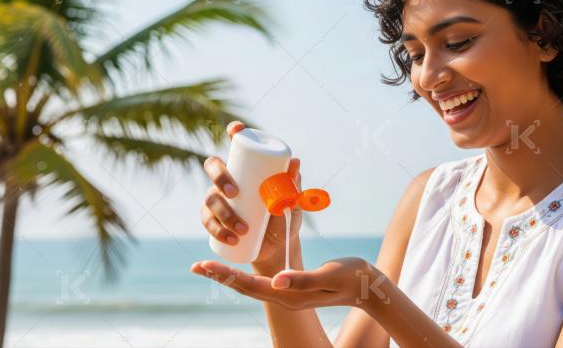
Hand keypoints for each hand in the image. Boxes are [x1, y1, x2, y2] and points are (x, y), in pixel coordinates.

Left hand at [190, 257, 381, 310]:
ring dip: (229, 276)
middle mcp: (285, 297)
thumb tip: (275, 281)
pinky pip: (262, 281)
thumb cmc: (350, 277)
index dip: (226, 275)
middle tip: (196, 265)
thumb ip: (302, 280)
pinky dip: (246, 273)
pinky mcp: (292, 287)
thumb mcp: (327, 276)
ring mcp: (288, 294)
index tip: (205, 265)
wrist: (366, 286)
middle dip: (220, 276)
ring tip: (210, 266)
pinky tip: (239, 267)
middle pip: (245, 287)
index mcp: (289, 296)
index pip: (250, 286)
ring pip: (251, 285)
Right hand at [201, 120, 302, 269]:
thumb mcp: (291, 201)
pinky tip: (230, 238)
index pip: (238, 145)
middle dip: (219, 177)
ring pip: (210, 198)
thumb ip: (292, 184)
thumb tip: (295, 162)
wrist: (277, 246)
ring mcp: (219, 198)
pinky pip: (207, 220)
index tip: (237, 130)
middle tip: (234, 193)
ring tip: (243, 228)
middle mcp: (229, 179)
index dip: (234, 132)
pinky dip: (217, 230)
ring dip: (223, 213)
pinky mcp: (213, 219)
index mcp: (248, 169)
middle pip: (213, 166)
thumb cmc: (284, 217)